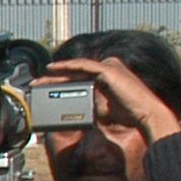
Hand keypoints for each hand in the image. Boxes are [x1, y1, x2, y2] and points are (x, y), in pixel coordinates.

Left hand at [48, 56, 180, 145]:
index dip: (61, 81)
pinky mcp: (107, 69)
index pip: (79, 77)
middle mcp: (108, 67)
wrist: (145, 114)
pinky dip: (66, 66)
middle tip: (35, 84)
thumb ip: (87, 104)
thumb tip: (70, 111)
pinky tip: (52, 69)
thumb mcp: (101, 109)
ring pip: (76, 69)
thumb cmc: (128, 114)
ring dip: (55, 74)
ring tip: (38, 80)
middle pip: (75, 72)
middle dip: (53, 78)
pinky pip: (82, 66)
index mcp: (107, 76)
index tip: (44, 88)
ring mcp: (108, 66)